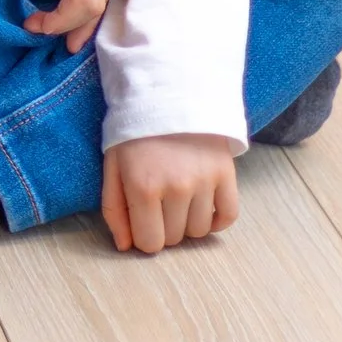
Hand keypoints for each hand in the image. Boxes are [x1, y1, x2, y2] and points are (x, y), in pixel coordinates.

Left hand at [102, 133, 239, 253]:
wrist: (168, 95)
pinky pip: (228, 216)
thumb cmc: (134, 134)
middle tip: (158, 203)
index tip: (142, 222)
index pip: (150, 243)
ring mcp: (205, 182)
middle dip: (163, 228)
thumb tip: (125, 247)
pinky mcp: (226, 174)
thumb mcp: (112, 166)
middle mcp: (177, 188)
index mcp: (143, 187)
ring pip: (199, 230)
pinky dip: (216, 220)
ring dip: (187, 222)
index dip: (144, 238)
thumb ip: (114, 209)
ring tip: (177, 198)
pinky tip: (202, 208)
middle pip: (175, 238)